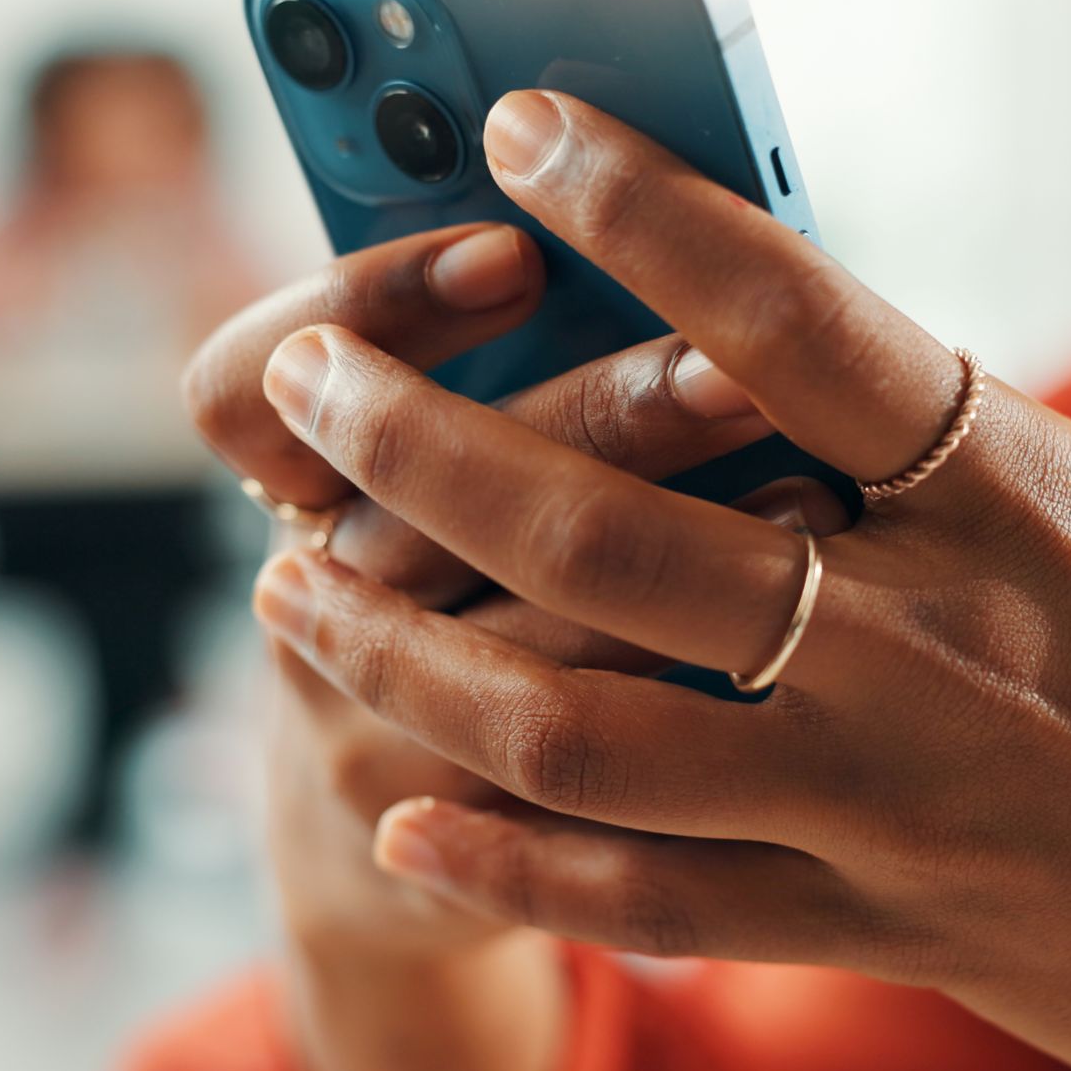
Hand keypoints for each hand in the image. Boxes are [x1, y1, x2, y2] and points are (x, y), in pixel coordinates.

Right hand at [184, 223, 804, 948]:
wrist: (430, 850)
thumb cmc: (476, 590)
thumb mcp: (448, 472)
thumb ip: (523, 357)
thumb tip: (675, 212)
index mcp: (294, 483)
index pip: (245, 386)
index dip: (366, 304)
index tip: (517, 248)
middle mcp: (307, 610)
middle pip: (421, 508)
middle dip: (597, 416)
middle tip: (733, 361)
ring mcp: (369, 747)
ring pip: (517, 655)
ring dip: (678, 559)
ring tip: (825, 489)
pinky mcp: (459, 858)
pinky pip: (576, 793)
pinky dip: (697, 705)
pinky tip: (807, 642)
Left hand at [247, 91, 1070, 1070]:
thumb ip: (976, 459)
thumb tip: (804, 380)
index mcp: (1028, 507)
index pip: (806, 325)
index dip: (652, 214)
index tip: (526, 129)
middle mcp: (944, 650)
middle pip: (624, 534)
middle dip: (427, 449)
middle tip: (304, 383)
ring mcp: (902, 809)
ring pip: (589, 733)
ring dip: (411, 654)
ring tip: (296, 586)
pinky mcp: (889, 932)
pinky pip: (659, 905)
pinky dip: (516, 861)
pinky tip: (402, 803)